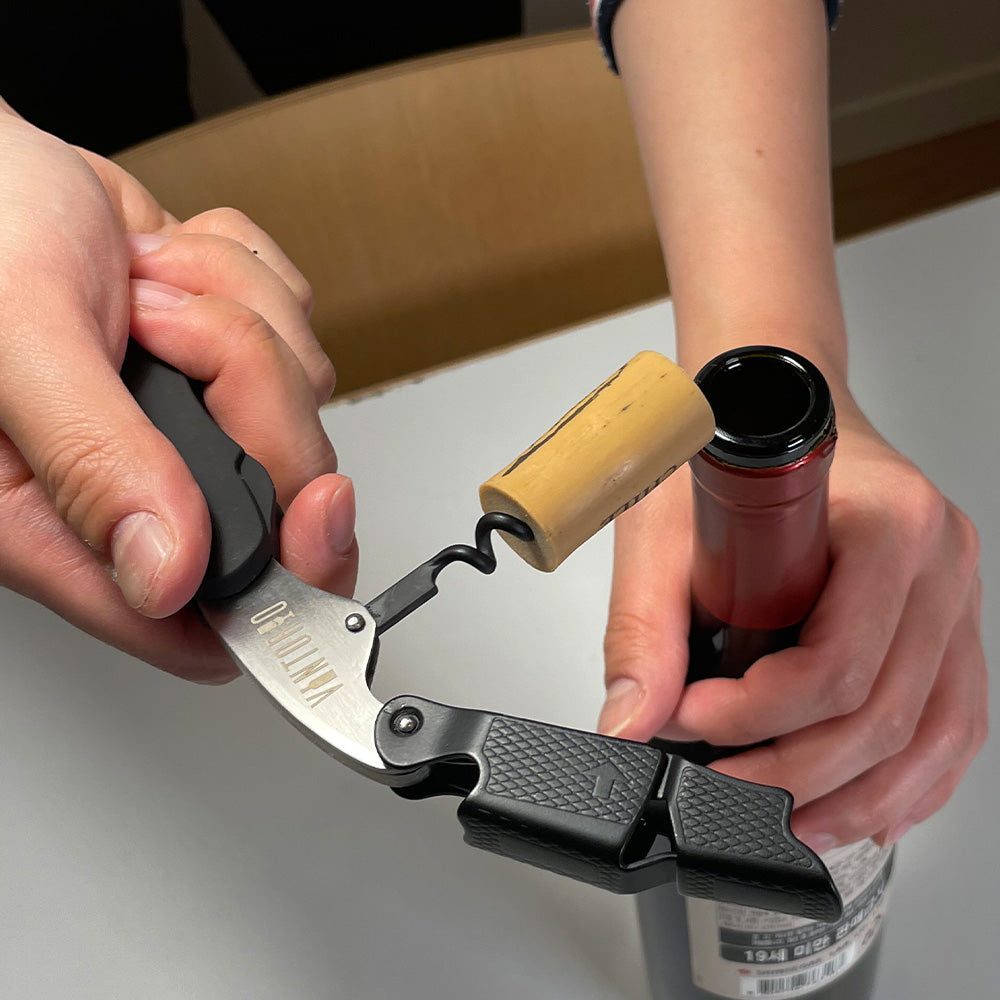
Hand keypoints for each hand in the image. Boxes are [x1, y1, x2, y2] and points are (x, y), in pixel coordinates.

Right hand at [0, 108, 355, 681]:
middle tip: (168, 327)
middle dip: (255, 392)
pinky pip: (296, 332)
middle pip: (283, 497)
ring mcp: (189, 421)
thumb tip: (165, 575)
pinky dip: (250, 278)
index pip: (207, 622)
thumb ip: (91, 465)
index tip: (317, 508)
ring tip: (142, 282)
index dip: (286, 585)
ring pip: (300, 405)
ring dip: (242, 315)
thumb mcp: (15, 345)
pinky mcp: (220, 361)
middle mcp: (136, 486)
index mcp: (63, 524)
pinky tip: (170, 262)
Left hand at [600, 399, 985, 852]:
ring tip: (789, 826)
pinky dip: (909, 781)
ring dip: (858, 797)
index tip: (689, 718)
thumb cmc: (732, 451)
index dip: (757, 714)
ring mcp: (950, 596)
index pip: (836, 662)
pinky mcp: (943, 624)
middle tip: (721, 785)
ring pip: (932, 734)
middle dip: (795, 772)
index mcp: (885, 526)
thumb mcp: (668, 530)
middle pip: (886, 712)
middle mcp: (936, 563)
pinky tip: (863, 807)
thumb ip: (643, 628)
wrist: (774, 411)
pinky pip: (953, 723)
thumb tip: (630, 722)